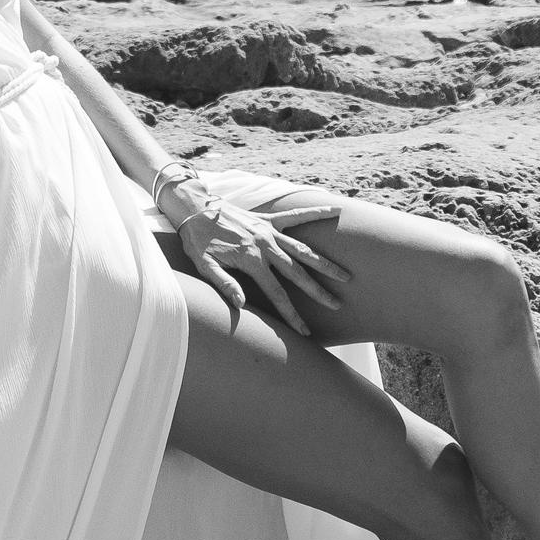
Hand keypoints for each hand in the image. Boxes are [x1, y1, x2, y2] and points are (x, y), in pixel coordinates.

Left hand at [162, 185, 352, 335]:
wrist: (194, 209)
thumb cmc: (198, 241)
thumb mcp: (205, 266)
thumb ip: (224, 283)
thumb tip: (241, 304)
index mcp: (252, 260)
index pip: (276, 293)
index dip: (291, 314)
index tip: (304, 330)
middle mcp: (265, 246)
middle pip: (297, 273)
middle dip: (318, 291)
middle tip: (336, 304)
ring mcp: (269, 231)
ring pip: (303, 249)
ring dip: (325, 262)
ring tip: (346, 275)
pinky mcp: (269, 220)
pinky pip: (296, 216)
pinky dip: (316, 212)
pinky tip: (335, 209)